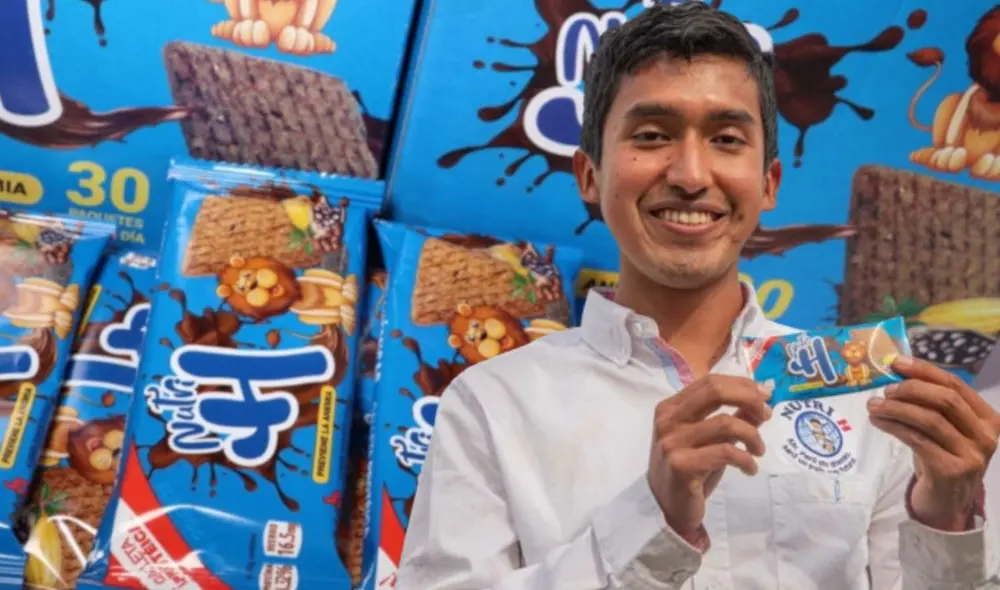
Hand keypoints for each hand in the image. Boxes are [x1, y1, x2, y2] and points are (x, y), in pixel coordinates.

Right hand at [647, 375, 771, 536]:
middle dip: (749, 398)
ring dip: (752, 435)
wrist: (666, 507)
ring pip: (725, 423)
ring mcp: (672, 442)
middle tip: (766, 414)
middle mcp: (668, 420)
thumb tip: (762, 403)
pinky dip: (745, 459)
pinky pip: (725, 452)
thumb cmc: (689, 471)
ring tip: (759, 450)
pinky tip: (749, 469)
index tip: (765, 395)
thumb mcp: (710, 440)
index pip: (710, 382)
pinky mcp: (681, 465)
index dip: (742, 385)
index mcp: (671, 407)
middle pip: (715, 392)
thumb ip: (731, 419)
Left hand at [868, 355, 999, 530]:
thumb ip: (929, 404)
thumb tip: (896, 374)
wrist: (945, 502)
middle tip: (885, 390)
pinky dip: (894, 426)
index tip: (897, 362)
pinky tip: (878, 422)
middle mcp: (985, 435)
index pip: (956, 385)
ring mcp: (971, 454)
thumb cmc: (941, 457)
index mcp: (987, 419)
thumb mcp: (943, 429)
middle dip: (911, 389)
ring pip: (930, 419)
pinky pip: (917, 439)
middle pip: (946, 400)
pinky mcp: (951, 470)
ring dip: (896, 408)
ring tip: (874, 405)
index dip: (925, 371)